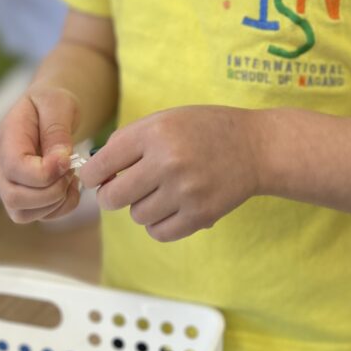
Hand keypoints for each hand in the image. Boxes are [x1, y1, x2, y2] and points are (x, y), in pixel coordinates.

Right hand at [0, 88, 80, 222]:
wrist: (52, 108)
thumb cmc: (54, 102)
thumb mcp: (59, 104)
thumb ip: (57, 131)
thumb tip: (60, 162)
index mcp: (7, 139)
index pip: (14, 168)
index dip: (43, 173)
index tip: (68, 160)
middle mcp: (2, 166)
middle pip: (14, 198)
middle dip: (51, 191)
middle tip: (71, 170)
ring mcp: (11, 184)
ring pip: (23, 214)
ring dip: (56, 202)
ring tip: (71, 177)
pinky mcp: (27, 196)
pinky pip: (40, 217)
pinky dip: (61, 208)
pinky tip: (71, 186)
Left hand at [78, 105, 260, 241]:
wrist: (256, 146)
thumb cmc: (207, 129)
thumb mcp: (167, 119)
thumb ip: (129, 140)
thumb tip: (95, 171)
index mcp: (155, 133)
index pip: (100, 166)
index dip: (93, 175)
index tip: (99, 178)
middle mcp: (167, 161)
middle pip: (113, 198)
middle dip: (113, 195)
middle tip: (125, 189)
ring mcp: (185, 191)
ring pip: (137, 216)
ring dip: (143, 207)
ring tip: (163, 191)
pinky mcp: (200, 214)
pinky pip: (159, 232)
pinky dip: (160, 224)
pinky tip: (173, 207)